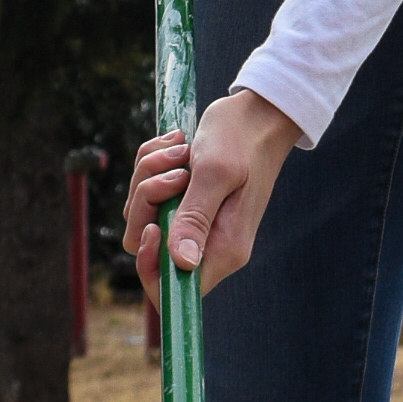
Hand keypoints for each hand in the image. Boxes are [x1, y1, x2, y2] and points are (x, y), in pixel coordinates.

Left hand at [127, 89, 300, 294]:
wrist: (258, 112)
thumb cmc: (242, 138)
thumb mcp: (215, 173)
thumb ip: (195, 217)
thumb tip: (181, 264)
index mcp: (223, 248)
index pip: (175, 289)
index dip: (150, 267)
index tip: (152, 225)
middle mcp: (209, 243)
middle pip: (147, 247)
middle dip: (146, 204)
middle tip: (174, 171)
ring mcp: (195, 222)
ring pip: (144, 215)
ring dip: (149, 178)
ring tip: (179, 149)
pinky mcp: (186, 202)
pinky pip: (149, 195)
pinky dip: (152, 167)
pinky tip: (177, 145)